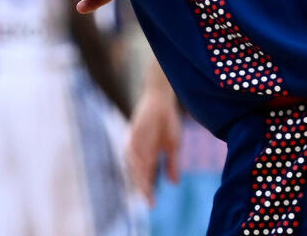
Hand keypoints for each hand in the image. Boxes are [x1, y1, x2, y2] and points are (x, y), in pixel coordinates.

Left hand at [127, 74, 181, 204]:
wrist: (162, 101)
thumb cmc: (167, 122)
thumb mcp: (173, 146)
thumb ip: (172, 164)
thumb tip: (174, 184)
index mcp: (149, 157)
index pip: (147, 177)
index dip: (149, 191)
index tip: (153, 205)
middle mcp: (139, 152)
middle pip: (138, 174)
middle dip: (142, 187)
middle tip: (148, 200)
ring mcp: (135, 143)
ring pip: (134, 164)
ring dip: (138, 176)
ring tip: (144, 189)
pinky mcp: (133, 134)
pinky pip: (132, 149)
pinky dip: (136, 160)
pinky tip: (142, 169)